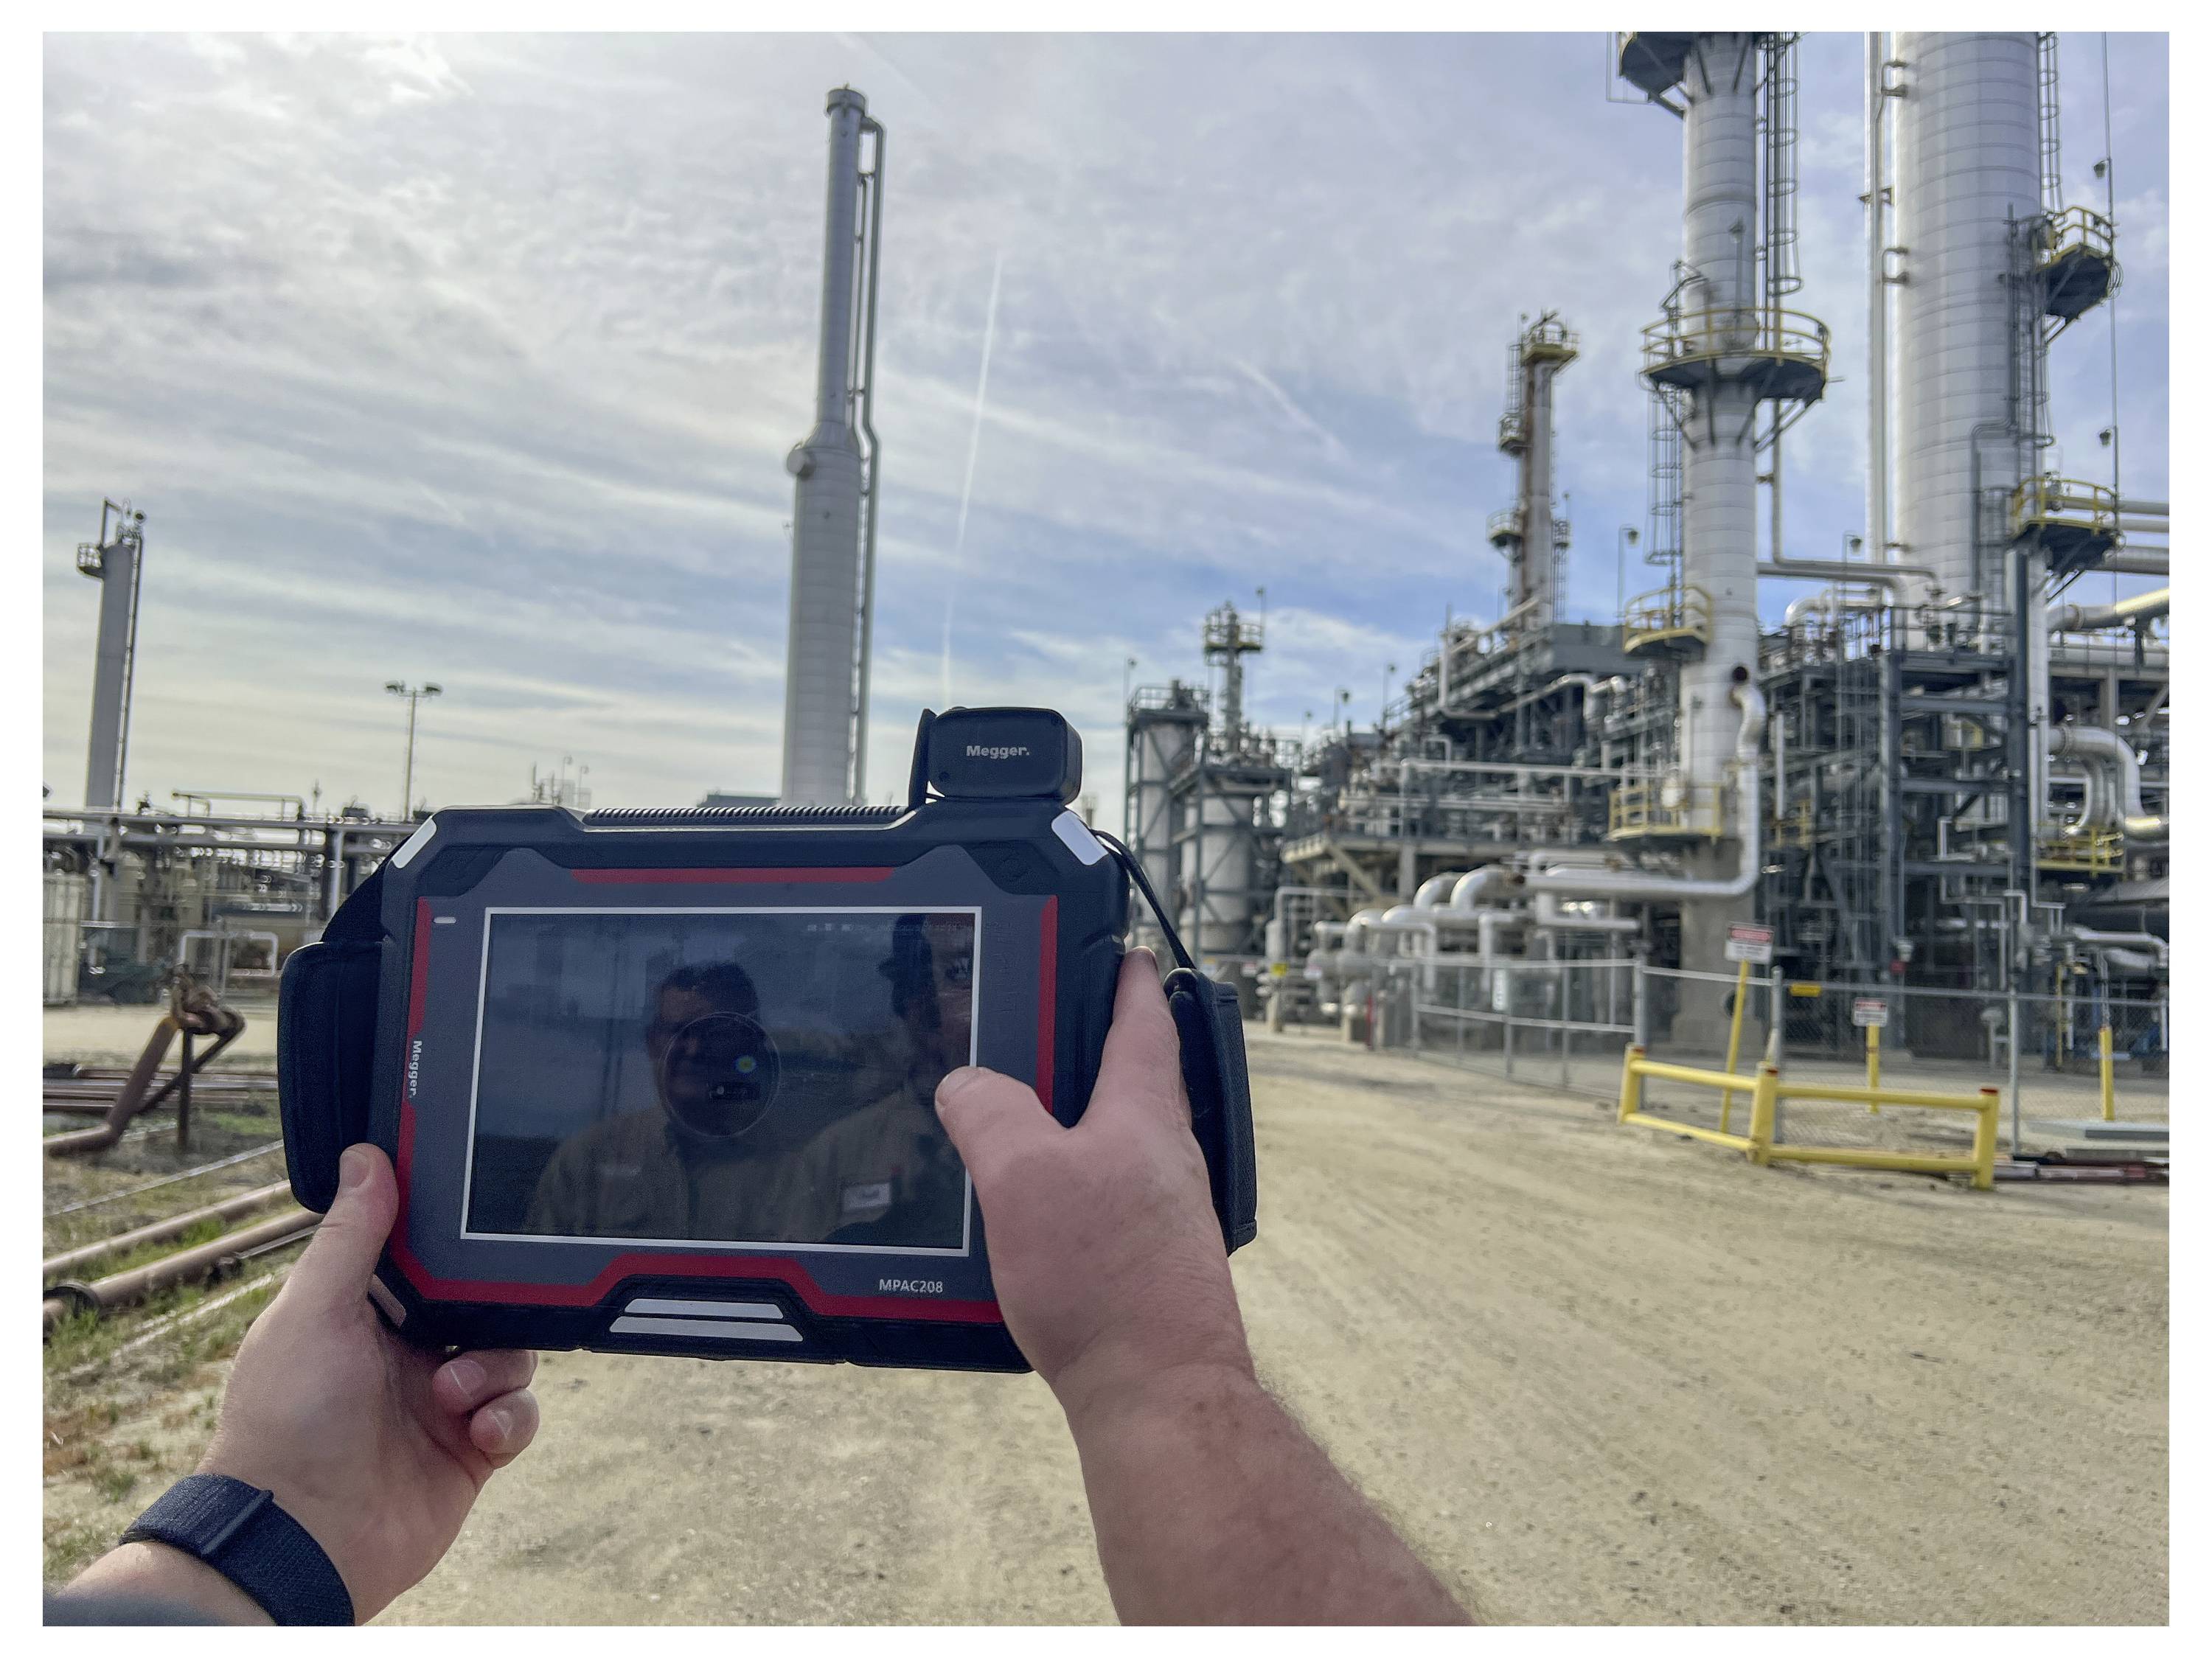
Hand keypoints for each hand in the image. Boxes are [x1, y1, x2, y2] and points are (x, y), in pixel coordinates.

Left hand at [192, 1143, 539, 1619]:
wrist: (304, 1536)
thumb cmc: (288, 1421)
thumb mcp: (314, 1311)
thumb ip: (352, 1235)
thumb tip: (367, 1155)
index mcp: (367, 1314)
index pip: (429, 1258)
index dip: (455, 1242)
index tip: (481, 1219)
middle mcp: (408, 1353)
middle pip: (485, 1301)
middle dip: (492, 1308)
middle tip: (469, 1321)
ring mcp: (444, 1403)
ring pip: (513, 1352)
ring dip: (494, 1368)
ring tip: (453, 1395)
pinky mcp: (473, 1449)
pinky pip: (521, 1414)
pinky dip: (509, 1417)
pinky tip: (478, 1431)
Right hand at [933, 948, 1252, 1422]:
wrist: (1159, 1392)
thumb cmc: (1107, 1281)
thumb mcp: (1023, 1176)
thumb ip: (990, 1115)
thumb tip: (966, 1083)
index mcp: (1146, 1111)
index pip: (1147, 1019)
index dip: (1129, 979)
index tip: (1118, 953)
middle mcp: (1167, 1155)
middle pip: (1133, 1080)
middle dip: (1088, 1052)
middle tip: (1041, 1032)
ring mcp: (1165, 1211)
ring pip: (1115, 1143)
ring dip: (1071, 1125)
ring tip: (1012, 1125)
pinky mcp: (1150, 1262)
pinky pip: (1104, 1201)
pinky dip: (1069, 1187)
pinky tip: (1031, 1215)